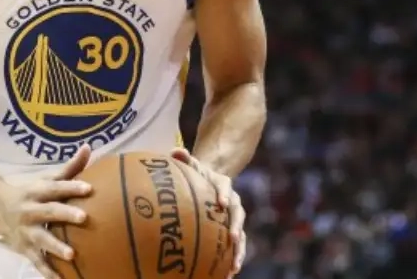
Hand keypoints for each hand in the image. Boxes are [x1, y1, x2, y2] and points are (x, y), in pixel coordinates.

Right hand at [0, 145, 92, 278]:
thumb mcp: (46, 178)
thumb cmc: (30, 192)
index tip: (89, 188)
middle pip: (49, 212)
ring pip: (41, 239)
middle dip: (65, 215)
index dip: (71, 186)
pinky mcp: (24, 247)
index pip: (56, 187)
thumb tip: (90, 147)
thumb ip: (70, 167)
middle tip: (84, 218)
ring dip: (55, 247)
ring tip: (72, 255)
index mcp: (38, 191)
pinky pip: (36, 261)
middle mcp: (31, 210)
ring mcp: (26, 231)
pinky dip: (46, 272)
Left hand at [171, 148, 246, 277]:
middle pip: (238, 214)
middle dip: (236, 226)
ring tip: (235, 266)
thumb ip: (184, 157)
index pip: (225, 186)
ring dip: (239, 250)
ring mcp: (234, 218)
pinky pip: (235, 246)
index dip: (225, 193)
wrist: (210, 180)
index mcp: (222, 184)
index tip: (222, 202)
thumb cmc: (197, 174)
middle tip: (232, 237)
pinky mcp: (232, 231)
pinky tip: (229, 274)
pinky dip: (233, 259)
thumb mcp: (191, 164)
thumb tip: (175, 150)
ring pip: (241, 235)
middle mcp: (232, 201)